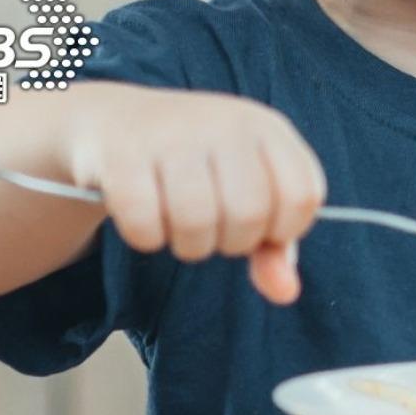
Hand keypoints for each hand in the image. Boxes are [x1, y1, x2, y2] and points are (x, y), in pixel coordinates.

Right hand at [68, 83, 325, 303]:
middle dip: (231, 243)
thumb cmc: (194, 169)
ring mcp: (172, 132)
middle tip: (213, 229)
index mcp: (266, 129)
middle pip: (249, 215)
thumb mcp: (245, 197)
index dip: (283, 230)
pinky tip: (146, 219)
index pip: (302, 194)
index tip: (260, 228)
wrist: (113, 123)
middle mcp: (224, 122)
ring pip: (197, 222)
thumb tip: (286, 292)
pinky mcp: (123, 151)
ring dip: (189, 246)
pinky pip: (145, 223)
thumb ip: (273, 247)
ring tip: (180, 228)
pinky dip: (146, 237)